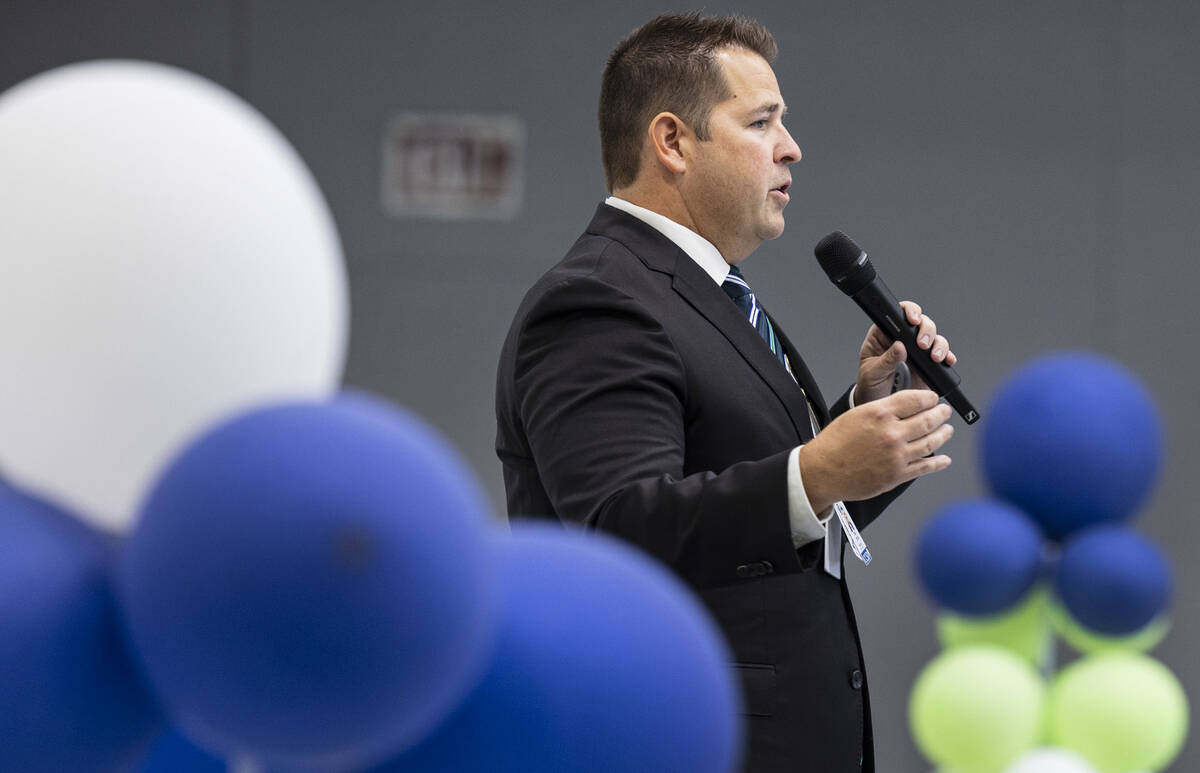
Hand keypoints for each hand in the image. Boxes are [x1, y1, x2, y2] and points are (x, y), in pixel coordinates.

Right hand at [797, 389, 953, 511]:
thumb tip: (906, 408)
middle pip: (928, 419)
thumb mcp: (856, 415)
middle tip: (945, 412)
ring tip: (948, 430)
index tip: (933, 398)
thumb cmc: (834, 444)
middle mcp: (891, 433)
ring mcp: (897, 456)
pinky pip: (925, 467)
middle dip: (941, 414)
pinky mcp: (897, 475)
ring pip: (931, 442)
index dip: (930, 397)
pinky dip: (938, 462)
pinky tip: (944, 459)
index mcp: (880, 414)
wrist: (822, 471)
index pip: (915, 399)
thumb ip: (883, 410)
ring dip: (943, 434)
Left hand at [855, 301, 955, 403]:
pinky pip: (942, 354)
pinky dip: (947, 356)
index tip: (913, 320)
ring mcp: (916, 350)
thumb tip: (899, 347)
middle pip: (921, 322)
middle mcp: (902, 338)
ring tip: (934, 357)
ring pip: (934, 337)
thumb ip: (886, 360)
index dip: (909, 312)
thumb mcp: (872, 373)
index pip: (898, 314)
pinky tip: (947, 360)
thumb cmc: (870, 384)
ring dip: (938, 344)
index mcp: (883, 334)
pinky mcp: (927, 363)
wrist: (879, 402)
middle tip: (922, 344)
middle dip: (926, 331)